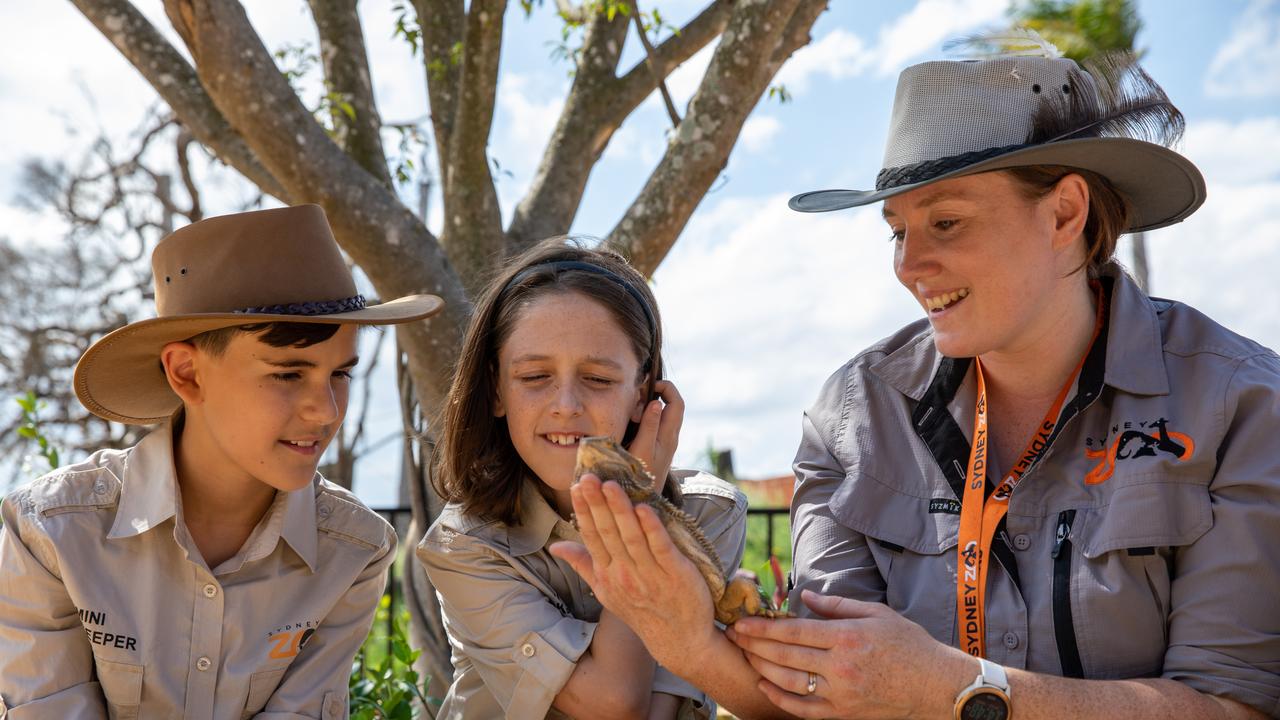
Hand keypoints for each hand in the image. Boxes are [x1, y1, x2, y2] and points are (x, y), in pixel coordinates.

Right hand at [550, 474, 715, 671]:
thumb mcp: (607, 590)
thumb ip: (583, 564)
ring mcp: (650, 575)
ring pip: (632, 537)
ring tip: (612, 486)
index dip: (585, 510)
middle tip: (590, 477)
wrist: (680, 639)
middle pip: (608, 533)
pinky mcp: (676, 574)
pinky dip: (652, 528)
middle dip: (598, 504)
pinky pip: (661, 548)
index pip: (592, 536)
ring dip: (621, 510)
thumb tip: (556, 546)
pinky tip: (645, 509)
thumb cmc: (642, 610)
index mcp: (607, 574)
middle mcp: (624, 574)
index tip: (577, 485)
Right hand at [626, 380, 683, 491]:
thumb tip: (656, 402)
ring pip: (662, 414)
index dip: (665, 387)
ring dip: (647, 408)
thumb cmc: (640, 476)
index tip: (646, 387)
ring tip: (632, 416)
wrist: (643, 501)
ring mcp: (665, 442)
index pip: (677, 401)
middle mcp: (671, 436)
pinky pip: (655, 424)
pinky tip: (632, 426)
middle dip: (653, 395)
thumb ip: (649, 426)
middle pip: (671, 405)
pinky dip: (644, 418)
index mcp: (669, 434)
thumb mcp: (642, 450)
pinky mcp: (658, 447)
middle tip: (635, 404)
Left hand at [726, 590, 969, 719]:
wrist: (936, 685)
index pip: (793, 632)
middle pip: (784, 656)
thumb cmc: (909, 645)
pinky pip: (803, 708)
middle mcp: (840, 667)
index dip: (762, 627)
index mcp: (846, 637)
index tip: (740, 622)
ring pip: (788, 682)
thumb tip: (804, 598)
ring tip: (744, 655)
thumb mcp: (876, 614)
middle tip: (732, 635)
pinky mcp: (843, 714)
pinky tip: (764, 684)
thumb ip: (837, 605)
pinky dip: (779, 698)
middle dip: (753, 645)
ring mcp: (840, 694)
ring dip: (761, 668)